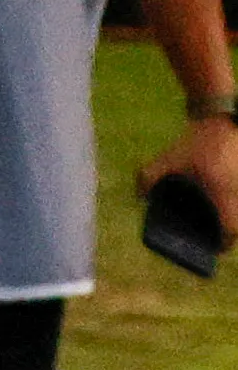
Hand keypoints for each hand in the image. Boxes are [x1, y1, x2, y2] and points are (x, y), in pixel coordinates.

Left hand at [140, 115, 237, 239]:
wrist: (219, 119)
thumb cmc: (196, 142)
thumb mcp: (170, 158)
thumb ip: (149, 176)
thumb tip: (140, 196)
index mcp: (223, 193)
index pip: (231, 229)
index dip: (223, 243)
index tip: (214, 250)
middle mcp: (237, 192)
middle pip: (237, 223)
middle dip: (224, 233)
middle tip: (209, 239)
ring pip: (237, 210)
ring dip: (226, 217)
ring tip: (209, 223)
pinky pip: (236, 198)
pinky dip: (228, 204)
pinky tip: (213, 204)